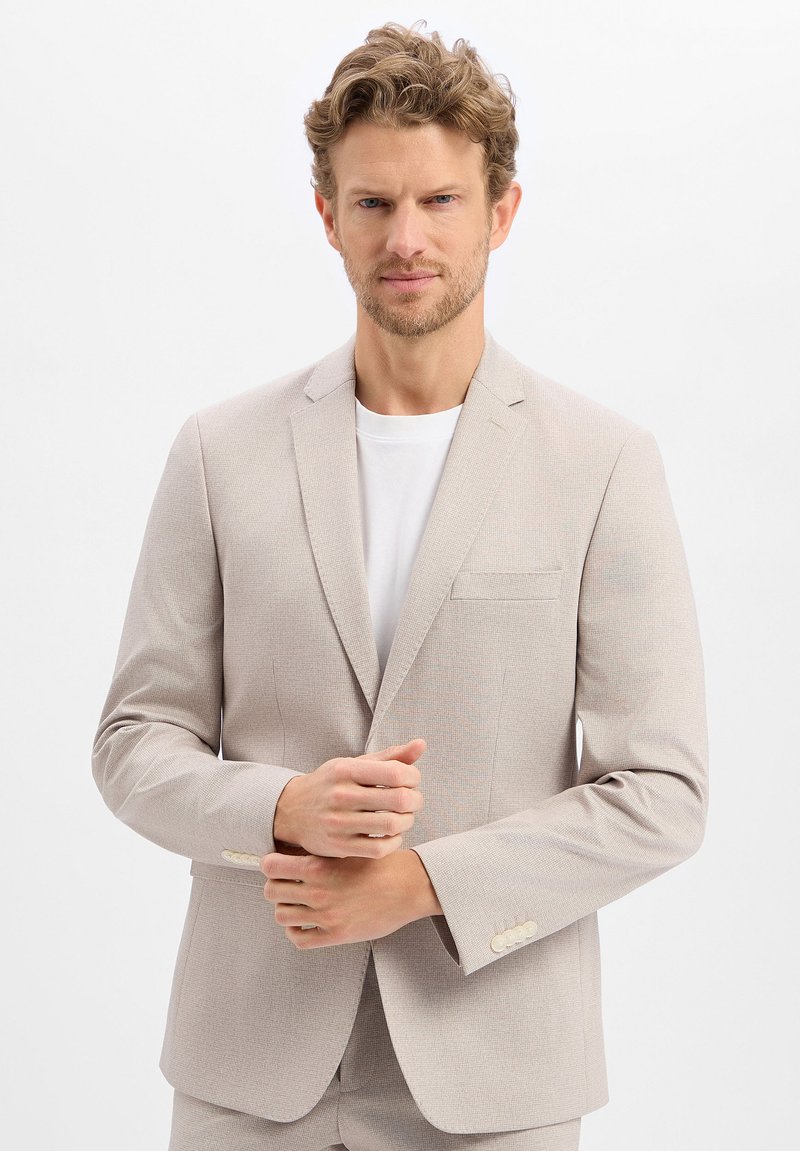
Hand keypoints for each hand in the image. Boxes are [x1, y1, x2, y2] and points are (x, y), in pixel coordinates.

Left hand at [260, 850, 416, 948]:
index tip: (276, 866)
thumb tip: (292, 853)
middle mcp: (318, 891)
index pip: (270, 866)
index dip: (270, 865)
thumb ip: (319, 854)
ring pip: (282, 916)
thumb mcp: (346, 848)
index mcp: (318, 865)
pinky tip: (304, 923)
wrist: (408, 885)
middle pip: (271, 892)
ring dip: (286, 908)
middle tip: (286, 885)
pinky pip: (300, 939)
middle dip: (276, 887)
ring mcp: (326, 915)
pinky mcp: (336, 934)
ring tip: (296, 903)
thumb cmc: (380, 864)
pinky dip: (296, 931)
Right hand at [273, 738, 425, 857]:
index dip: (414, 777)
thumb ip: (390, 756)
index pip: (396, 773)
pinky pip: (379, 849)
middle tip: (413, 800)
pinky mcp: (338, 846)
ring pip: (392, 825)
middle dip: (416, 800)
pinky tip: (392, 834)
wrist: (290, 811)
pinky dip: (394, 842)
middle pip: (399, 800)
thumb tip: (421, 744)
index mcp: (346, 770)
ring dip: (407, 821)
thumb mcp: (354, 764)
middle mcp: (341, 795)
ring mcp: (338, 823)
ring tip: (404, 817)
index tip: (412, 780)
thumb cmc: (330, 784)